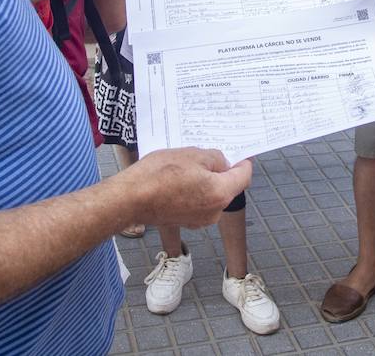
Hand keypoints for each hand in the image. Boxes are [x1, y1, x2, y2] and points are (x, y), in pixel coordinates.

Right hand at [122, 148, 252, 228]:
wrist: (130, 199)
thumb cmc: (160, 175)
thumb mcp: (192, 154)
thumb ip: (215, 158)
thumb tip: (222, 163)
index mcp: (221, 193)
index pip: (244, 176)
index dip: (244, 162)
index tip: (241, 153)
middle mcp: (214, 211)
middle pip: (228, 186)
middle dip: (221, 171)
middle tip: (207, 155)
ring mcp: (200, 220)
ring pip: (212, 194)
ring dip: (206, 181)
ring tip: (187, 166)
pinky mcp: (186, 222)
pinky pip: (198, 202)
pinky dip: (195, 191)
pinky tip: (178, 180)